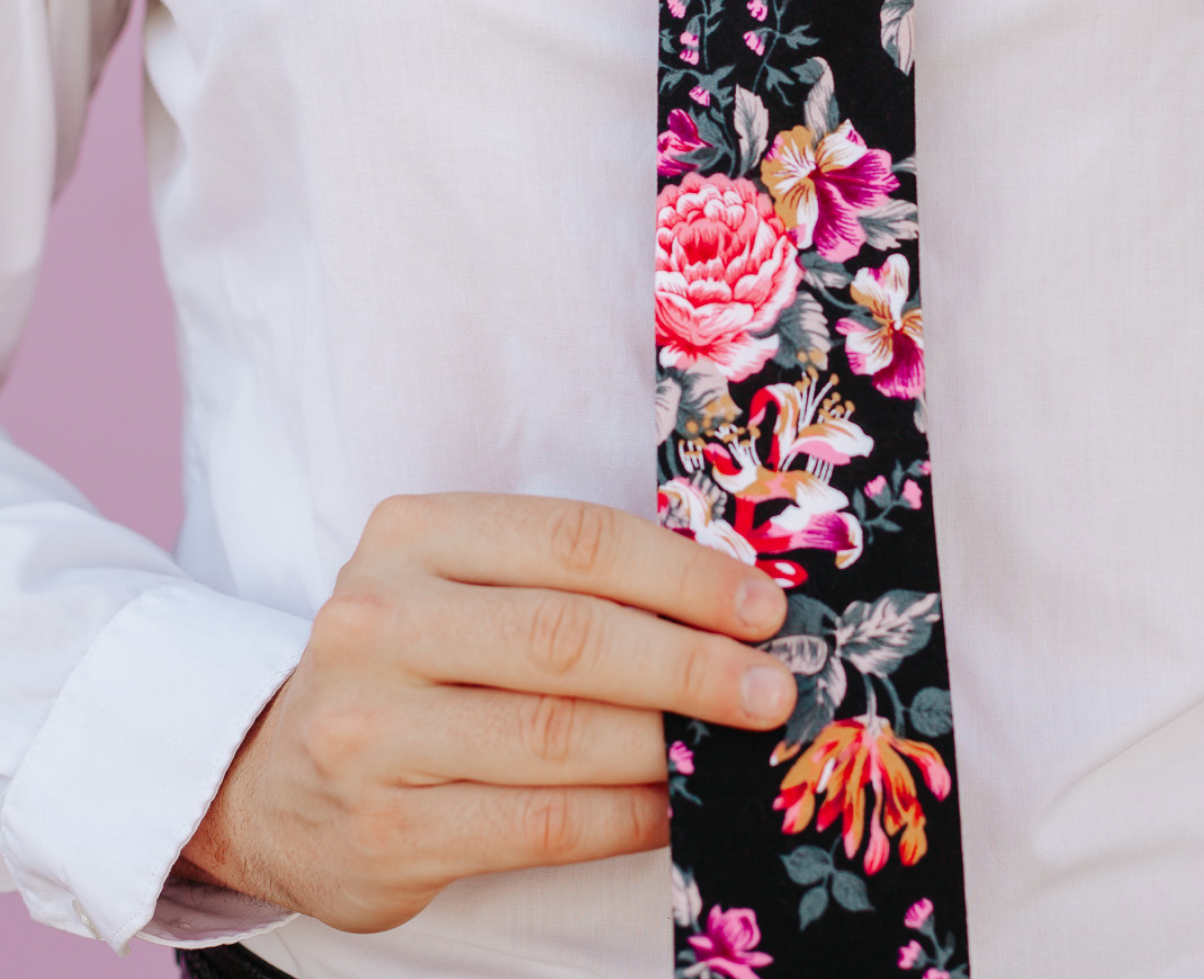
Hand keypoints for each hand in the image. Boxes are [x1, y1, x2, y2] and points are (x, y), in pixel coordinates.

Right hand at [177, 494, 790, 931]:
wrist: (270, 779)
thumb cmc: (410, 660)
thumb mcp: (458, 581)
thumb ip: (564, 580)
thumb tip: (727, 606)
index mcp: (411, 534)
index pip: (573, 539)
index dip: (680, 572)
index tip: (762, 604)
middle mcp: (378, 621)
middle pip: (568, 638)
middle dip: (690, 662)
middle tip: (771, 686)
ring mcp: (371, 731)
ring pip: (557, 737)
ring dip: (666, 744)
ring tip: (733, 747)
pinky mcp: (384, 831)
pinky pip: (537, 824)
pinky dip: (623, 816)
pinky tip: (671, 807)